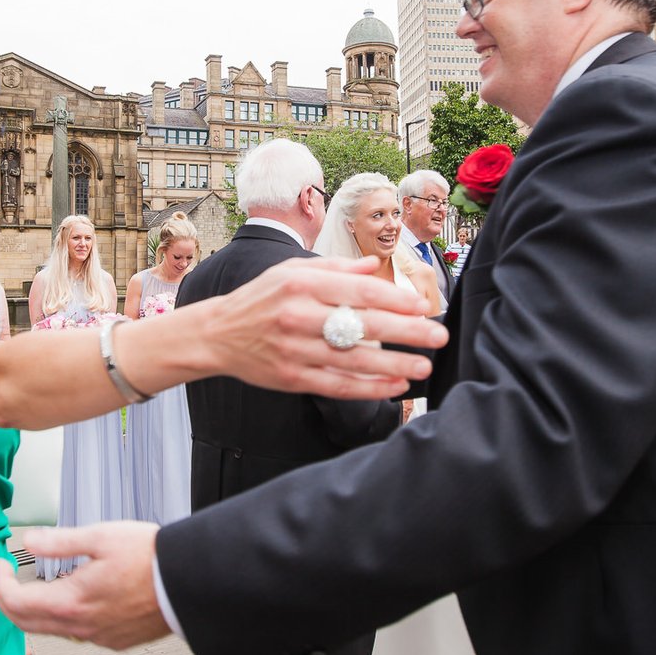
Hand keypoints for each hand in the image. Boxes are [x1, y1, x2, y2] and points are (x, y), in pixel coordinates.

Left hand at [0, 523, 169, 649]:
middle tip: (7, 578)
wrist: (186, 582)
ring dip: (34, 610)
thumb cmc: (149, 558)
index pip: (13, 601)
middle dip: (7, 599)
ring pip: (50, 630)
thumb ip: (59, 541)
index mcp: (70, 601)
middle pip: (24, 623)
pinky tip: (73, 598)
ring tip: (39, 585)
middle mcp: (79, 626)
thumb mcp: (100, 537)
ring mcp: (96, 637)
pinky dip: (63, 617)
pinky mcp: (113, 641)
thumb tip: (29, 540)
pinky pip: (76, 634)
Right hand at [197, 257, 447, 398]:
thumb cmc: (261, 299)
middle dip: (407, 332)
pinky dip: (369, 387)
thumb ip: (336, 268)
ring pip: (354, 359)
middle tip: (438, 336)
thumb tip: (375, 266)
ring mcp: (295, 349)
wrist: (217, 334)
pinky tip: (394, 385)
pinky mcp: (292, 378)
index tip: (422, 306)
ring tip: (423, 366)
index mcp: (302, 284)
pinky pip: (338, 385)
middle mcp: (299, 315)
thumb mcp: (292, 271)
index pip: (358, 290)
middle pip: (363, 324)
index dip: (395, 299)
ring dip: (395, 364)